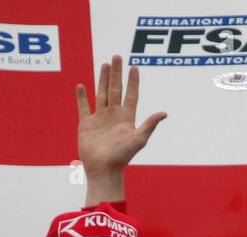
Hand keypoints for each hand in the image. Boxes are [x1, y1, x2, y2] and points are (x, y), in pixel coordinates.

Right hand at [77, 55, 165, 202]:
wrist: (104, 170)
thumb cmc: (122, 157)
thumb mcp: (138, 139)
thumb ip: (149, 125)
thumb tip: (164, 113)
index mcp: (127, 118)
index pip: (131, 95)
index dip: (133, 81)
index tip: (135, 67)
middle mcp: (114, 116)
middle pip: (116, 90)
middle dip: (117, 73)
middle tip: (117, 56)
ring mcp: (100, 119)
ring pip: (102, 94)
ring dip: (102, 79)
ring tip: (104, 64)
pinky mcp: (86, 124)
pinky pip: (83, 107)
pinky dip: (82, 97)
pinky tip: (82, 86)